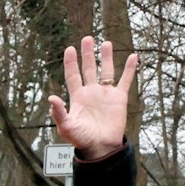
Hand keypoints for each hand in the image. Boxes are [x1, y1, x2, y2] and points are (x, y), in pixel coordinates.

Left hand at [48, 36, 138, 157]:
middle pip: (89, 68)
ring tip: (105, 43)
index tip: (69, 49)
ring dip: (106, 57)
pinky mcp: (119, 99)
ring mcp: (106, 94)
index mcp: (78, 97)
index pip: (73, 75)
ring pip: (106, 71)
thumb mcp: (66, 126)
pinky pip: (125, 80)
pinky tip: (133, 56)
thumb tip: (51, 98)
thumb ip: (59, 112)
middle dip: (88, 54)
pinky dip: (129, 69)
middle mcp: (91, 92)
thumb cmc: (81, 139)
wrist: (101, 147)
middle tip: (87, 38)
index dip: (71, 62)